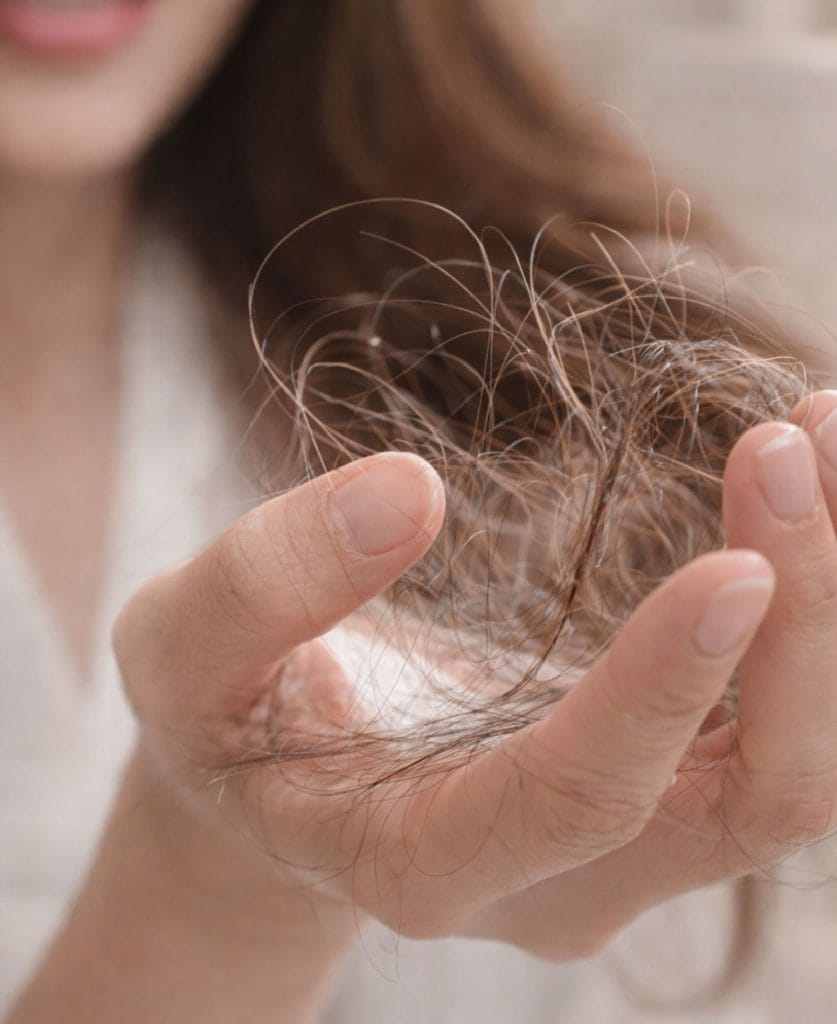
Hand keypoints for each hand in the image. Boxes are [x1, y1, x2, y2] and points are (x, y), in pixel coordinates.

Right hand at [113, 391, 836, 963]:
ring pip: (793, 763)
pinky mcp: (659, 780)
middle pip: (743, 799)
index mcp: (423, 862)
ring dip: (829, 603)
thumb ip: (266, 583)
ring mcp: (625, 842)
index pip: (577, 803)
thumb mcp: (180, 649)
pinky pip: (779, 712)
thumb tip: (407, 491)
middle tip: (794, 441)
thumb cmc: (222, 716)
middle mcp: (557, 878)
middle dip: (798, 627)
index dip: (661, 693)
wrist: (283, 770)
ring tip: (821, 432)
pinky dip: (810, 599)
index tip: (736, 560)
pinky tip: (800, 479)